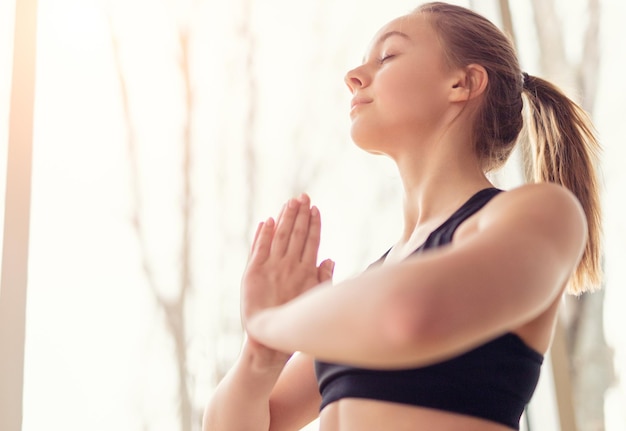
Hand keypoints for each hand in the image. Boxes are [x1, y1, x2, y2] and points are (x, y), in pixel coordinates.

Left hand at [241, 194, 333, 331]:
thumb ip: (324, 277)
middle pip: (297, 233)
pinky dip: (264, 234)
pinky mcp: (254, 271)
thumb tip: (329, 258)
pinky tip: (268, 221)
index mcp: (307, 271)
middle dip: (300, 214)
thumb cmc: (296, 321)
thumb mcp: (316, 298)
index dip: (313, 223)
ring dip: (286, 217)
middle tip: (303, 197)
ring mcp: (272, 267)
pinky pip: (260, 247)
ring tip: (290, 202)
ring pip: (281, 236)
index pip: (312, 241)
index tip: (315, 208)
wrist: (270, 336)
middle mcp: (291, 266)